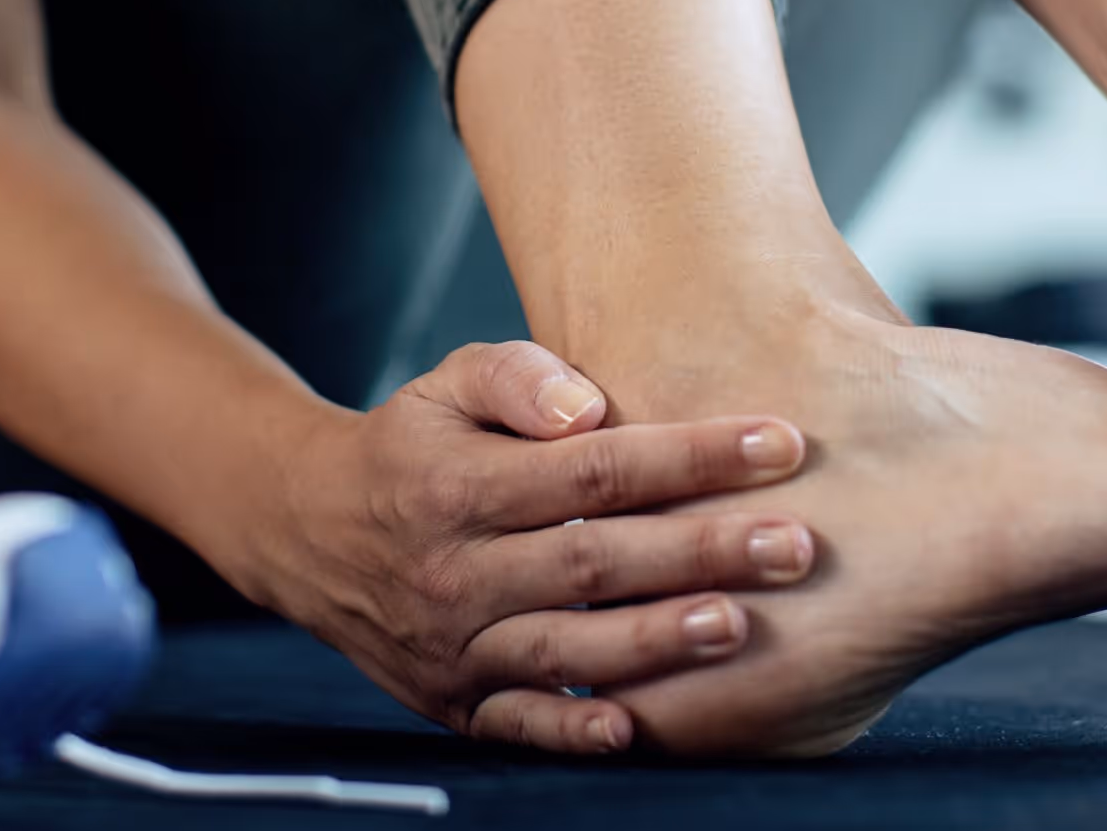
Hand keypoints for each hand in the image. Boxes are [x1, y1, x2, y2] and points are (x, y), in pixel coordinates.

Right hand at [244, 340, 815, 753]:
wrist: (308, 532)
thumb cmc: (412, 445)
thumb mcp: (447, 384)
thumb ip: (517, 376)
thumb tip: (587, 408)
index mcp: (460, 487)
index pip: (593, 470)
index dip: (689, 455)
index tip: (780, 442)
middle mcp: (457, 571)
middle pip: (595, 561)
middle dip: (702, 551)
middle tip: (797, 543)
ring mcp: (455, 644)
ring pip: (567, 646)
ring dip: (657, 640)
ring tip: (740, 625)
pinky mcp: (455, 700)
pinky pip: (518, 723)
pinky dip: (573, 729)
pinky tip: (636, 727)